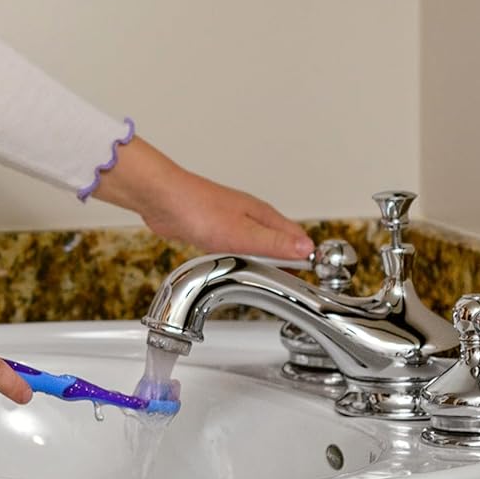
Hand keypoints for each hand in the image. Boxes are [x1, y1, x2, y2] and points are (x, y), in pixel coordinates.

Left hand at [88, 135, 313, 260]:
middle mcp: (250, 216)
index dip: (308, 253)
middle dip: (291, 257)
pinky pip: (237, 245)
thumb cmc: (197, 209)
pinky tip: (240, 265)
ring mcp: (232, 221)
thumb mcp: (242, 233)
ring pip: (258, 242)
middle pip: (279, 238)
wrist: (162, 200)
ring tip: (276, 275)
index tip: (317, 271)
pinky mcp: (214, 230)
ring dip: (268, 257)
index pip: (295, 236)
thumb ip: (274, 242)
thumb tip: (306, 248)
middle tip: (299, 278)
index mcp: (262, 214)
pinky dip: (245, 257)